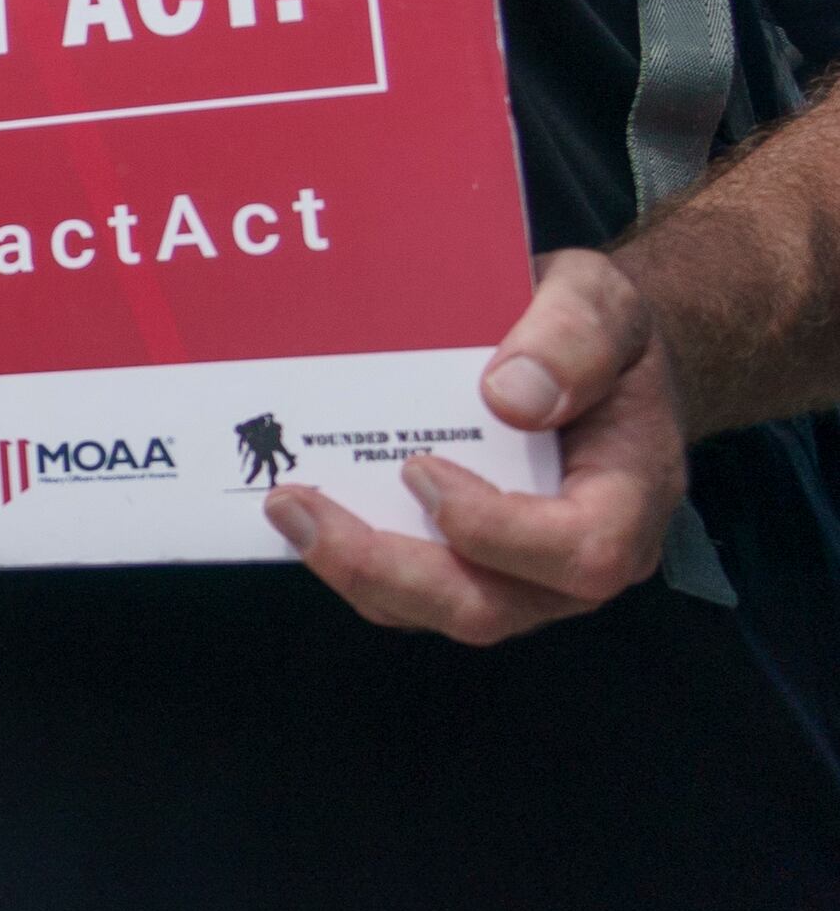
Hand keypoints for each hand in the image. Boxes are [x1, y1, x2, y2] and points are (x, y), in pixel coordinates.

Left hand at [275, 248, 680, 640]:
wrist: (588, 354)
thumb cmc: (600, 334)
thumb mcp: (602, 303)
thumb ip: (575, 339)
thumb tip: (511, 396)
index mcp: (627, 499)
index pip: (581, 549)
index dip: (497, 528)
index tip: (420, 469)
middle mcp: (575, 557)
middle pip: (490, 605)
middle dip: (386, 567)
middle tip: (299, 504)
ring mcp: (523, 572)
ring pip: (439, 607)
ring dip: (356, 569)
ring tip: (284, 507)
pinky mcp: (472, 564)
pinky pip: (413, 586)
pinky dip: (355, 557)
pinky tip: (302, 507)